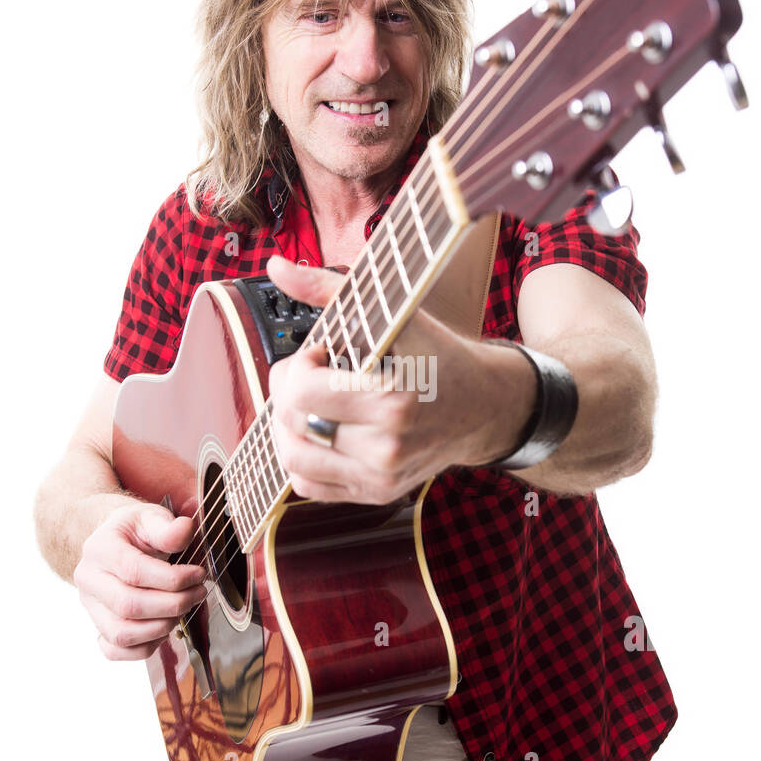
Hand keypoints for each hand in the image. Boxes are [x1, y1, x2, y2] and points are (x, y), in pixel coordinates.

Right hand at [73, 504, 207, 660]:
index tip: (198, 575)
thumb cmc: (136, 532)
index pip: (134, 572)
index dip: (172, 579)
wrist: (116, 543)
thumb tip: (185, 530)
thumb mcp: (151, 517)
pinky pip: (115, 650)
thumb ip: (168, 527)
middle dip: (172, 605)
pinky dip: (144, 647)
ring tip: (183, 609)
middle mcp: (89, 580)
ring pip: (121, 633)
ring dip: (161, 627)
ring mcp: (90, 606)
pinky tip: (164, 628)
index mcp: (99, 549)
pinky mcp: (97, 626)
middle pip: (128, 605)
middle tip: (197, 594)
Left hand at [265, 255, 535, 504]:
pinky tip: (320, 430)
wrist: (483, 405)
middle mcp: (387, 447)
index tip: (320, 353)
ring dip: (287, 425)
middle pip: (293, 423)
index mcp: (392, 400)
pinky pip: (310, 485)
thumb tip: (277, 267)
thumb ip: (329, 289)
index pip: (302, 393)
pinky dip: (302, 457)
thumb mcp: (393, 313)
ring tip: (308, 402)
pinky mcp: (377, 493)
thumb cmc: (437, 355)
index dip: (298, 366)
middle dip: (287, 390)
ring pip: (293, 459)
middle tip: (308, 372)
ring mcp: (381, 477)